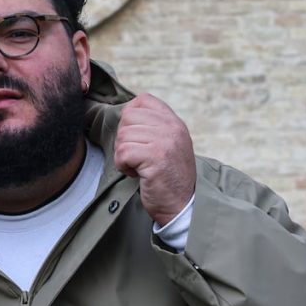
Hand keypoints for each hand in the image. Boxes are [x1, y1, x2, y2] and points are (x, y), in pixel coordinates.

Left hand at [115, 93, 195, 225]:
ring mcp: (165, 142)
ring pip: (123, 136)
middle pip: (127, 117)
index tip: (136, 138)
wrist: (182, 205)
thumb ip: (152, 126)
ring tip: (138, 166)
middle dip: (124, 139)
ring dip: (123, 155)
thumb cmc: (169, 177)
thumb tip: (124, 113)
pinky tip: (137, 174)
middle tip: (135, 156)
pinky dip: (123, 166)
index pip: (143, 100)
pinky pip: (123, 152)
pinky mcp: (156, 158)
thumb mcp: (167, 144)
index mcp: (174, 122)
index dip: (130, 117)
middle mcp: (172, 128)